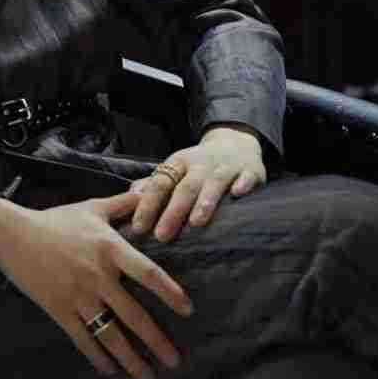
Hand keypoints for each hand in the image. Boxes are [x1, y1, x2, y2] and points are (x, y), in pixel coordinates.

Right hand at [0, 192, 192, 378]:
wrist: (15, 235)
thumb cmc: (57, 221)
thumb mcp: (93, 208)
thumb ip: (123, 204)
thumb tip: (149, 192)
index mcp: (110, 248)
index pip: (148, 273)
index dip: (170, 293)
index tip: (188, 310)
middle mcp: (98, 276)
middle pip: (134, 315)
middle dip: (156, 341)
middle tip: (175, 361)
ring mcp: (79, 296)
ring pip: (110, 334)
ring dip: (131, 358)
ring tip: (147, 376)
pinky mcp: (60, 310)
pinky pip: (83, 339)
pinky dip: (98, 357)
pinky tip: (110, 370)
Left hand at [127, 125, 266, 242]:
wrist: (235, 143)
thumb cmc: (198, 167)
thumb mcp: (174, 171)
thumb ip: (153, 186)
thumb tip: (128, 201)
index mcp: (178, 164)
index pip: (160, 184)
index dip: (148, 204)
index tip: (138, 227)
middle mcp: (200, 164)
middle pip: (185, 187)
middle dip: (173, 211)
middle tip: (162, 235)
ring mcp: (225, 166)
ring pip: (214, 182)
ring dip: (205, 200)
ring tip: (197, 222)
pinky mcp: (249, 170)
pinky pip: (246, 176)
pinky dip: (242, 184)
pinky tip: (238, 194)